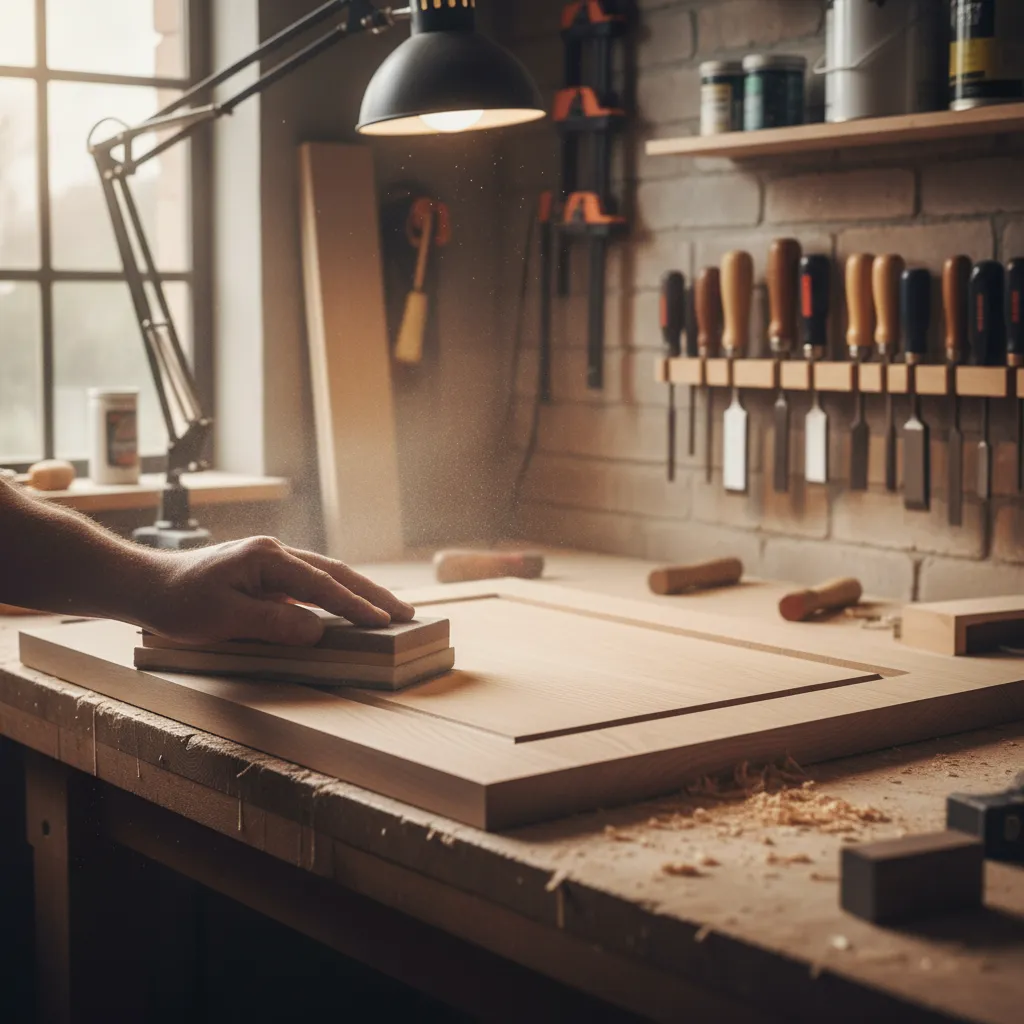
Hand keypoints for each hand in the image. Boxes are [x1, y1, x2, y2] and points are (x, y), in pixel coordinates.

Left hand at [144, 536, 414, 645]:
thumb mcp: (223, 618)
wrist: (147, 584)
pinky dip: (337, 596)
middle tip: (405, 613)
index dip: (355, 605)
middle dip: (371, 593)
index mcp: (267, 557)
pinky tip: (350, 608)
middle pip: (335, 572)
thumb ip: (273, 623)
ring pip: (327, 575)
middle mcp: (275, 553)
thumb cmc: (179, 601)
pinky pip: (312, 584)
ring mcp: (273, 562)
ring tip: (389, 610)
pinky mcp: (268, 575)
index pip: (322, 584)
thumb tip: (318, 630)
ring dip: (358, 592)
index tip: (384, 621)